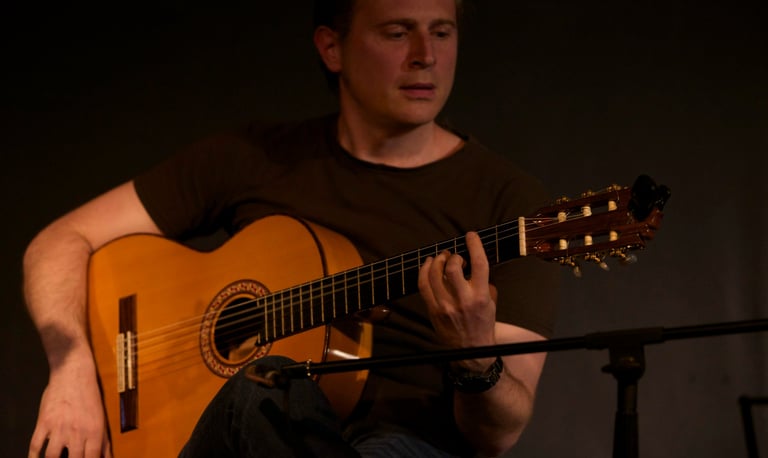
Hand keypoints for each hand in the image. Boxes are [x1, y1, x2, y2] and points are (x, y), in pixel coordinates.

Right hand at [29, 361, 111, 457]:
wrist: (74, 373)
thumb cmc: (89, 395)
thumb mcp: (101, 417)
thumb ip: (104, 440)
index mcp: (94, 431)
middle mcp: (77, 432)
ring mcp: (59, 427)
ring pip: (52, 457)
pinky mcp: (44, 422)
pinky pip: (36, 445)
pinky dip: (33, 456)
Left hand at [418, 231, 496, 369]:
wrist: (471, 351)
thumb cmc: (483, 325)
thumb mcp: (492, 304)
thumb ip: (485, 284)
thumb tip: (474, 265)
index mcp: (481, 296)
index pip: (479, 264)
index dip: (474, 246)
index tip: (470, 236)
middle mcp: (463, 300)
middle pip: (452, 267)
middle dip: (453, 256)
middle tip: (454, 256)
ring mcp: (445, 305)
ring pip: (434, 274)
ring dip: (437, 260)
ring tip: (440, 257)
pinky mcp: (433, 310)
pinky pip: (423, 286)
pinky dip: (423, 271)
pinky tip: (427, 265)